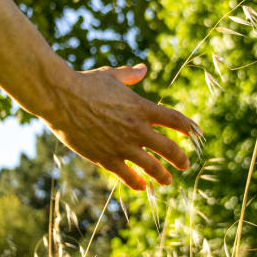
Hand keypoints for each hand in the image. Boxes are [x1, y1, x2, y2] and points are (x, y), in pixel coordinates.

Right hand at [42, 63, 199, 189]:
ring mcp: (123, 145)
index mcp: (142, 108)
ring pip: (151, 167)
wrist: (61, 98)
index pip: (175, 120)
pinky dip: (136, 182)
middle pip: (169, 148)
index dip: (188, 128)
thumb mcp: (111, 76)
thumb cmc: (85, 84)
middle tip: (185, 164)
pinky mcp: (106, 158)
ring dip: (162, 176)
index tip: (195, 134)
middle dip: (180, 159)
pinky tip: (141, 186)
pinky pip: (127, 175)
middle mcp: (137, 129)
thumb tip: (143, 69)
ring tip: (167, 181)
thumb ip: (130, 75)